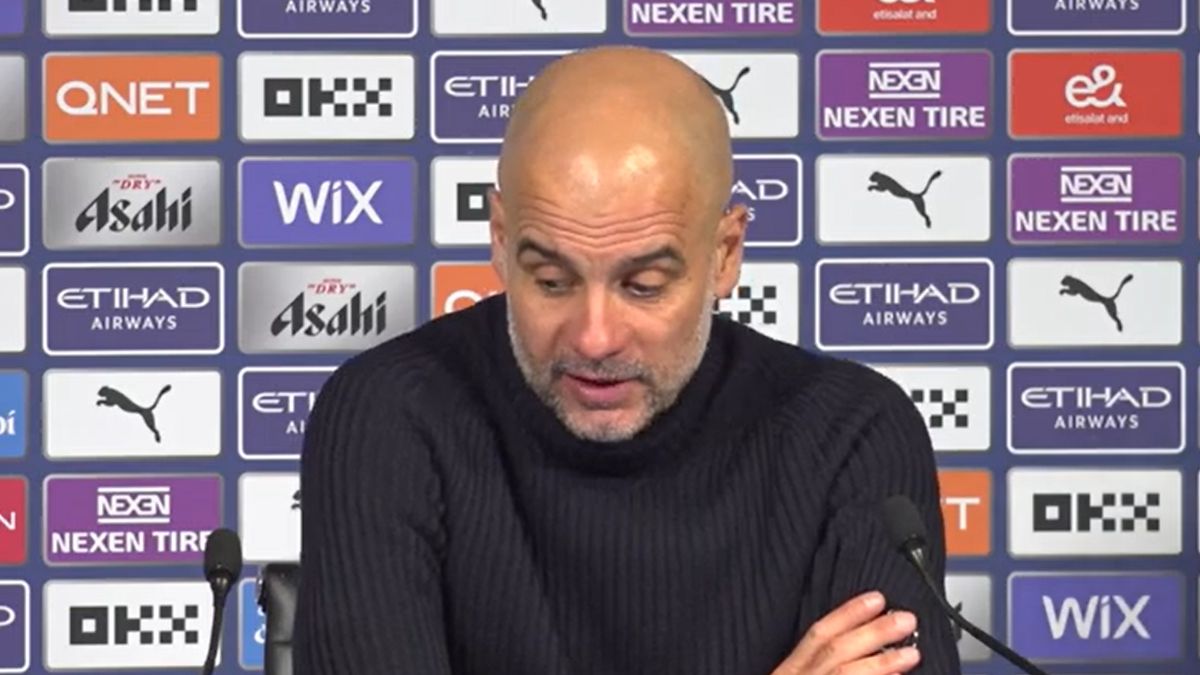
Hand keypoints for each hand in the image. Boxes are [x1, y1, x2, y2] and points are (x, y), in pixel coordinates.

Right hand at [770, 591, 919, 674]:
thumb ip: (815, 662)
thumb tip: (856, 640)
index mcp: (791, 670)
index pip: (817, 634)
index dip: (848, 614)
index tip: (877, 598)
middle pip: (834, 651)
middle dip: (872, 633)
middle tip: (905, 619)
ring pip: (844, 674)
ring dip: (881, 663)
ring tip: (911, 653)